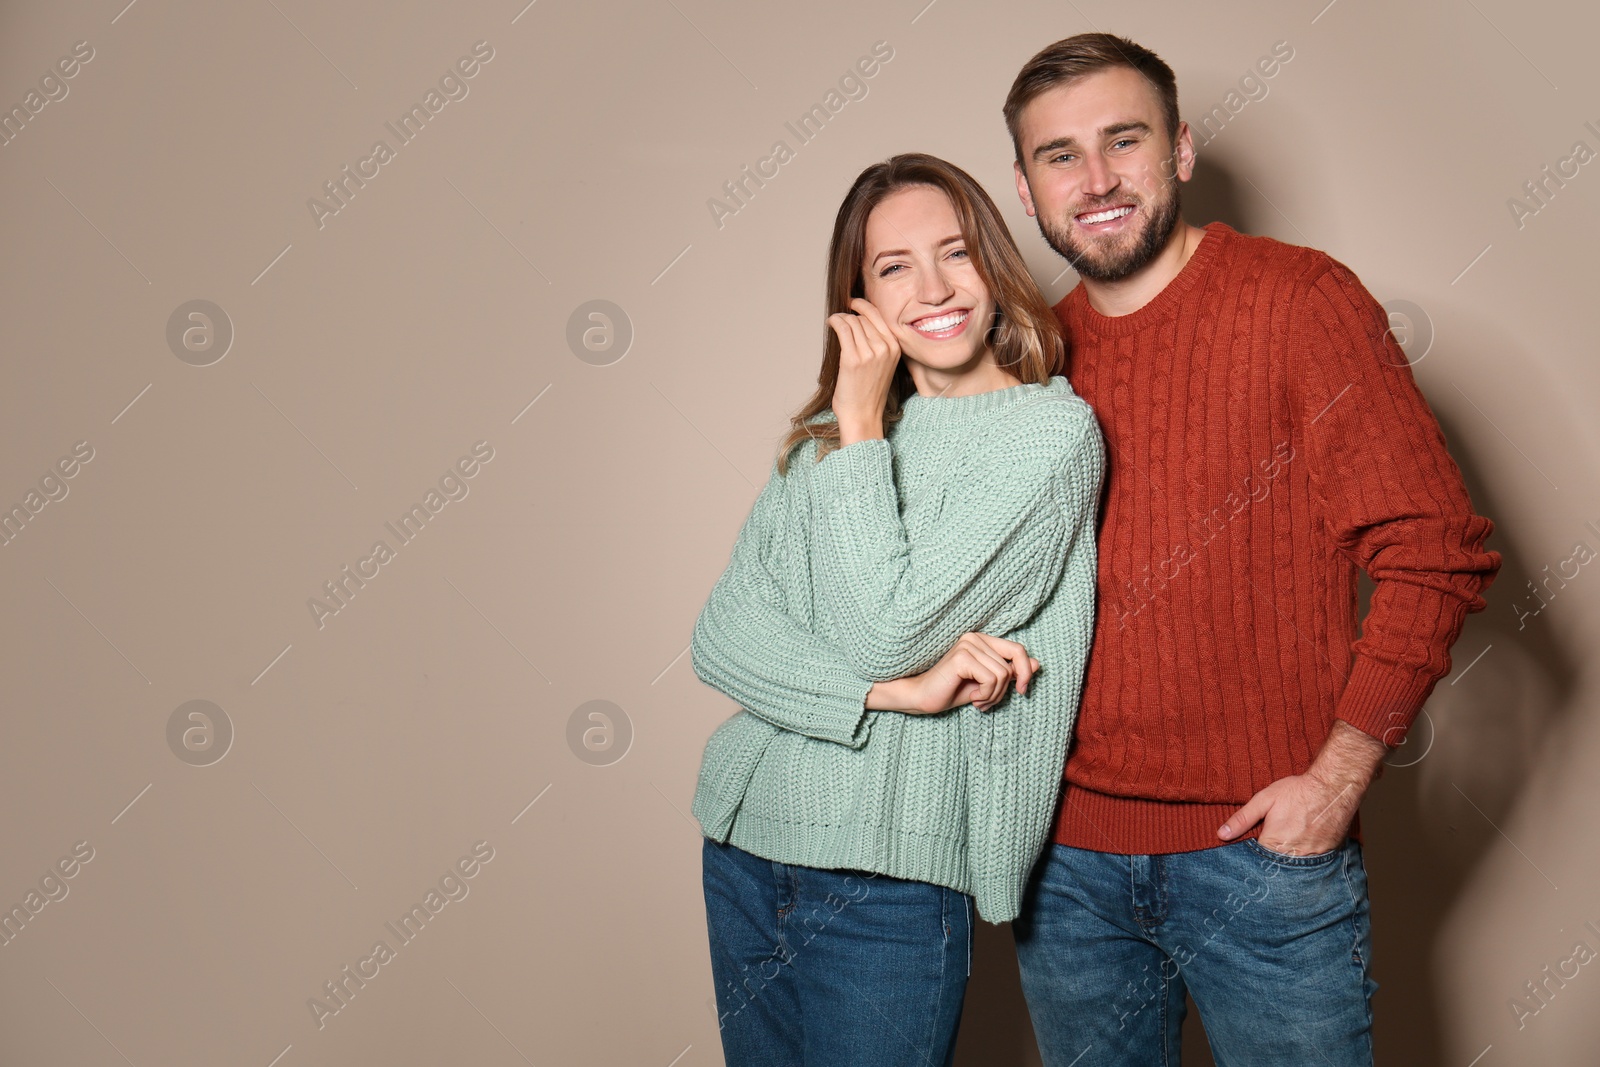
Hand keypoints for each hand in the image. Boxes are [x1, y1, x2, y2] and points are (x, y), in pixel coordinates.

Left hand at [827, 297, 900, 444]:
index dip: (863, 306)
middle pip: (863, 318)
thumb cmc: (869, 392)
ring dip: (840, 319)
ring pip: (852, 322)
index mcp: (895, 348)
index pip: (878, 316)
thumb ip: (878, 343)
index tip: (853, 303)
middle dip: (850, 316)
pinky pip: (843, 329)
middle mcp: (885, 348)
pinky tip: (830, 323)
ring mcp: (869, 353)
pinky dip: (834, 322)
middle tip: (841, 319)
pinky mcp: (852, 359)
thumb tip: (860, 320)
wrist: (863, 415)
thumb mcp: (883, 364)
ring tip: (835, 323)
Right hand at [867, 633, 1039, 714]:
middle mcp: (976, 638)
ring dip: (994, 695)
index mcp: (983, 640)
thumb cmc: (953, 690)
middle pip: (1013, 664)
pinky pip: (991, 679)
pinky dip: (986, 694)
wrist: (923, 698)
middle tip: (990, 700)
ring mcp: (968, 645)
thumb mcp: (988, 683)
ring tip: (978, 701)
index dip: (1026, 671)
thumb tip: (1038, 664)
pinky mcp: (962, 657)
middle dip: (1006, 689)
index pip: (1018, 650)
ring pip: (1003, 674)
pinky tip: (972, 699)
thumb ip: (1011, 672)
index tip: (1022, 691)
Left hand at [1217, 721, 1386, 854]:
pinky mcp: (1327, 856)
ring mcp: (1312, 858)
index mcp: (1274, 843)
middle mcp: (1293, 855)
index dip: (1251, 859)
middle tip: (1268, 855)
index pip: (1256, 862)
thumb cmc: (1297, 792)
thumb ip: (1242, 819)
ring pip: (1294, 870)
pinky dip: (1305, 862)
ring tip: (1284, 854)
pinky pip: (1312, 865)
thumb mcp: (1264, 800)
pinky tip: (1302, 851)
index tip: (1249, 856)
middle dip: (1269, 865)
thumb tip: (1222, 834)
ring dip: (1287, 865)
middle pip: (1275, 869)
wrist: (1333, 788)